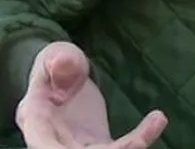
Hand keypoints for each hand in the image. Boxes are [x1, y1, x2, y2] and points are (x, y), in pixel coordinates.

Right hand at [15, 41, 167, 147]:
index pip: (42, 144)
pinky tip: (158, 119)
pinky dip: (141, 139)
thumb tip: (64, 64)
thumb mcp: (52, 56)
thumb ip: (58, 60)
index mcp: (36, 122)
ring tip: (157, 120)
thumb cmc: (54, 67)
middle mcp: (54, 142)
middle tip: (135, 142)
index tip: (101, 140)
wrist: (61, 81)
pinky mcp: (100, 147)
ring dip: (130, 146)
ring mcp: (78, 148)